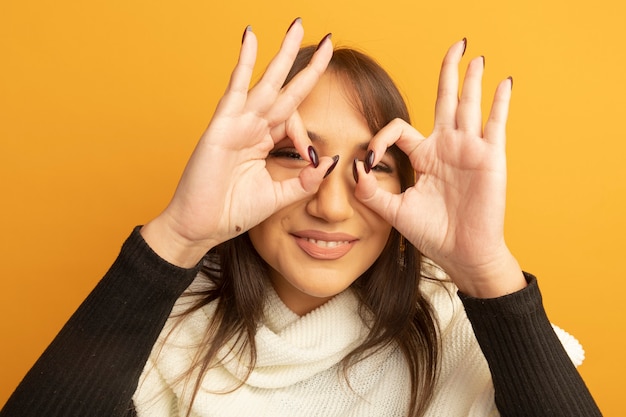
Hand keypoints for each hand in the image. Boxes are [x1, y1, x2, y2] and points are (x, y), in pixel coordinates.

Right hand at [141, 20, 335, 266]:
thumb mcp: (278, 196)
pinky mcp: (222, 124)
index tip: (313, 159)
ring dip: (283, 53)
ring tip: (299, 25)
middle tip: (326, 41)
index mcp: (264, 142)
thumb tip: (331, 161)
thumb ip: (305, 181)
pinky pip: (236, 88)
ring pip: (266, 81)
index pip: (294, 120)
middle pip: (285, 88)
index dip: (307, 135)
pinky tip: (252, 37)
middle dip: (306, 64)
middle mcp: (252, 126)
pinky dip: (244, 62)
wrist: (201, 226)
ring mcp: (237, 122)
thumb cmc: (232, 212)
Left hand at [354, 39, 525, 296]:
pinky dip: (500, 102)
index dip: (380, 137)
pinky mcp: (489, 158)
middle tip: (454, 46)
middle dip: (447, 74)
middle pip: (444, 101)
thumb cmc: (432, 233)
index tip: (370, 158)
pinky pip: (495, 124)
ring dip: (470, 80)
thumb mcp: (395, 211)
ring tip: (472, 55)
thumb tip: (353, 169)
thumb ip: (371, 192)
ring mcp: (469, 150)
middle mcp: (446, 147)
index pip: (399, 130)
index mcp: (423, 157)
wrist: (462, 254)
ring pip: (468, 105)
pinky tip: (503, 81)